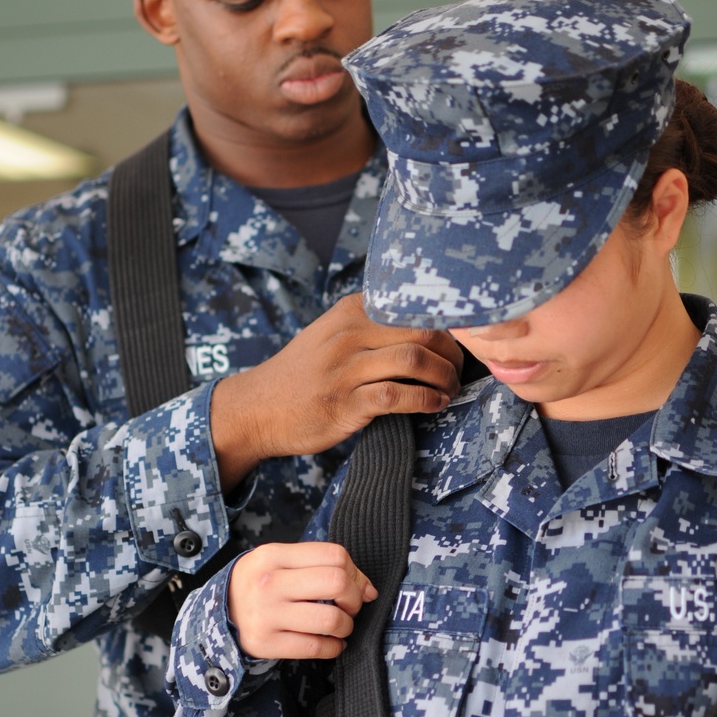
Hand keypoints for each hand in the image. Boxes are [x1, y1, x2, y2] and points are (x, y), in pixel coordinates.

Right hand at [211, 292, 461, 488]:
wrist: (257, 408)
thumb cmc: (303, 374)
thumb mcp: (331, 333)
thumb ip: (370, 324)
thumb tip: (427, 328)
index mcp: (350, 310)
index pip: (415, 307)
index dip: (447, 327)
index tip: (459, 344)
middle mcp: (349, 334)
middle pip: (423, 332)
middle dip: (452, 354)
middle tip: (458, 371)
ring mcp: (346, 369)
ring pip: (415, 361)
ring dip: (444, 378)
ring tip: (449, 389)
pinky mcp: (345, 404)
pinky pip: (398, 397)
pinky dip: (426, 401)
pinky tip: (435, 405)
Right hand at [228, 541, 376, 659]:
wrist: (221, 614)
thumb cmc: (261, 584)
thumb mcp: (280, 562)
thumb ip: (321, 566)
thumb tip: (369, 589)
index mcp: (273, 555)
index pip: (334, 555)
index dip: (355, 572)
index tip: (354, 585)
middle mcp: (269, 583)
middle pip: (337, 583)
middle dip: (354, 598)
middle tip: (349, 607)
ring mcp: (266, 615)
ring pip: (331, 619)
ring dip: (346, 625)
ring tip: (340, 626)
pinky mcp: (266, 643)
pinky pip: (316, 647)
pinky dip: (334, 648)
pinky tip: (332, 643)